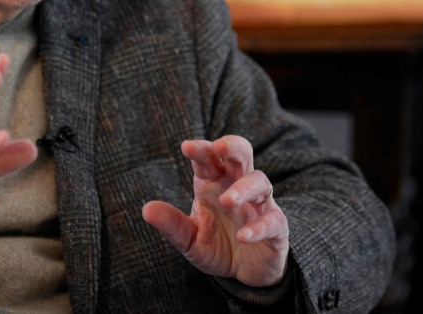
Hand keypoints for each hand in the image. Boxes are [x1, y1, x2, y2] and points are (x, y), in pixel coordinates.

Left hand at [142, 136, 288, 287]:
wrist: (246, 276)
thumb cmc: (217, 247)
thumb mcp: (190, 240)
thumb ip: (172, 225)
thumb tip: (146, 209)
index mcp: (213, 184)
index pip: (208, 159)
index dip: (201, 150)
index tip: (186, 147)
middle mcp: (237, 187)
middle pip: (241, 155)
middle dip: (233, 146)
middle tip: (220, 147)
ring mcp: (259, 205)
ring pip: (260, 182)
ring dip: (244, 188)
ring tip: (227, 200)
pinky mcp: (276, 227)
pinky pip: (273, 220)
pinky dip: (259, 226)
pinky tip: (243, 236)